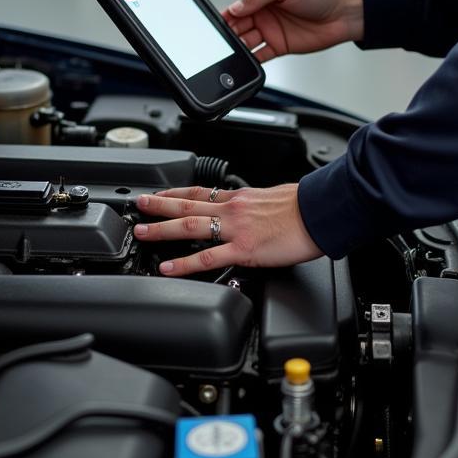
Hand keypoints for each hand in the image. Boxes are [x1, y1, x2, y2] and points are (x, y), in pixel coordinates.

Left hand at [133, 184, 321, 276]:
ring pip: (189, 225)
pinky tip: (168, 267)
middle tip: (138, 206)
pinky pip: (207, 257)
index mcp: (240, 197)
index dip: (176, 192)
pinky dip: (184, 263)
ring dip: (162, 229)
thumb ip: (255, 205)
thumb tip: (252, 209)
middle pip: (187, 204)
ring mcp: (236, 229)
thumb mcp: (273, 197)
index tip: (159, 194)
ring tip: (142, 233)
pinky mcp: (244, 249)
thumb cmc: (304, 205)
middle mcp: (233, 209)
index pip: (201, 191)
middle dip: (159, 205)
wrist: (320, 211)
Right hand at [211, 0, 362, 62]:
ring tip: (229, 45)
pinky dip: (249, 58)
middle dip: (227, 23)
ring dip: (235, 42)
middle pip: (237, 17)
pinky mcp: (278, 45)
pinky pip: (258, 54)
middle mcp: (264, 8)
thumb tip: (234, 8)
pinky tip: (243, 58)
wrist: (343, 14)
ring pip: (244, 37)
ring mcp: (270, 27)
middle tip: (221, 29)